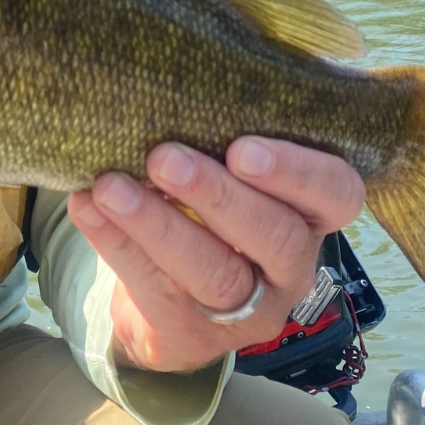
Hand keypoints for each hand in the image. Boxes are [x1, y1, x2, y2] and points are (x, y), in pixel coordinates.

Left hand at [66, 137, 366, 374]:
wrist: (167, 303)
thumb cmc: (205, 213)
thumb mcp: (228, 178)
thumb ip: (220, 143)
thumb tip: (166, 89)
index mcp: (311, 216)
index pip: (337, 195)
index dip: (297, 173)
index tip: (242, 148)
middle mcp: (291, 268)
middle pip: (276, 237)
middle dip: (218, 195)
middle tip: (164, 158)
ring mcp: (246, 311)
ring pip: (214, 273)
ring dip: (158, 224)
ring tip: (110, 186)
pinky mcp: (192, 335)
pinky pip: (156, 290)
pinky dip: (114, 244)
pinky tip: (86, 207)